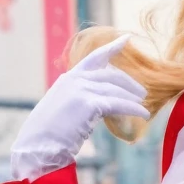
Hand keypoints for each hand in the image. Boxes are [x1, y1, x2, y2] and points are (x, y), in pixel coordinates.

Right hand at [11, 35, 148, 180]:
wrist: (39, 145)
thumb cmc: (51, 134)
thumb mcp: (65, 109)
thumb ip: (80, 100)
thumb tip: (101, 104)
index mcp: (68, 79)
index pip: (94, 58)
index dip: (111, 48)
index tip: (126, 39)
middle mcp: (74, 79)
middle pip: (110, 74)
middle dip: (129, 83)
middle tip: (143, 93)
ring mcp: (79, 89)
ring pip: (115, 89)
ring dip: (133, 98)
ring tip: (145, 108)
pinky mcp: (87, 103)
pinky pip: (116, 103)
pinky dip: (132, 108)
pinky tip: (144, 114)